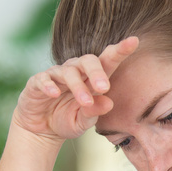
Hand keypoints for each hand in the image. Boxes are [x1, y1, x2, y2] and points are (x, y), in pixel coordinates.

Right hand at [12, 36, 138, 142]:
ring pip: (68, 71)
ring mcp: (56, 75)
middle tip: (104, 88)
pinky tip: (54, 93)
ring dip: (78, 86)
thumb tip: (109, 103)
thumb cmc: (67, 120)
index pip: (108, 61)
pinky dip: (49, 85)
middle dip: (97, 72)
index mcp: (92, 79)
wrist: (42, 129)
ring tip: (86, 102)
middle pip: (88, 61)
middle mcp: (75, 72)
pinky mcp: (37, 82)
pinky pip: (43, 79)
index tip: (134, 41)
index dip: (120, 50)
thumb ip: (95, 113)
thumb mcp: (84, 121)